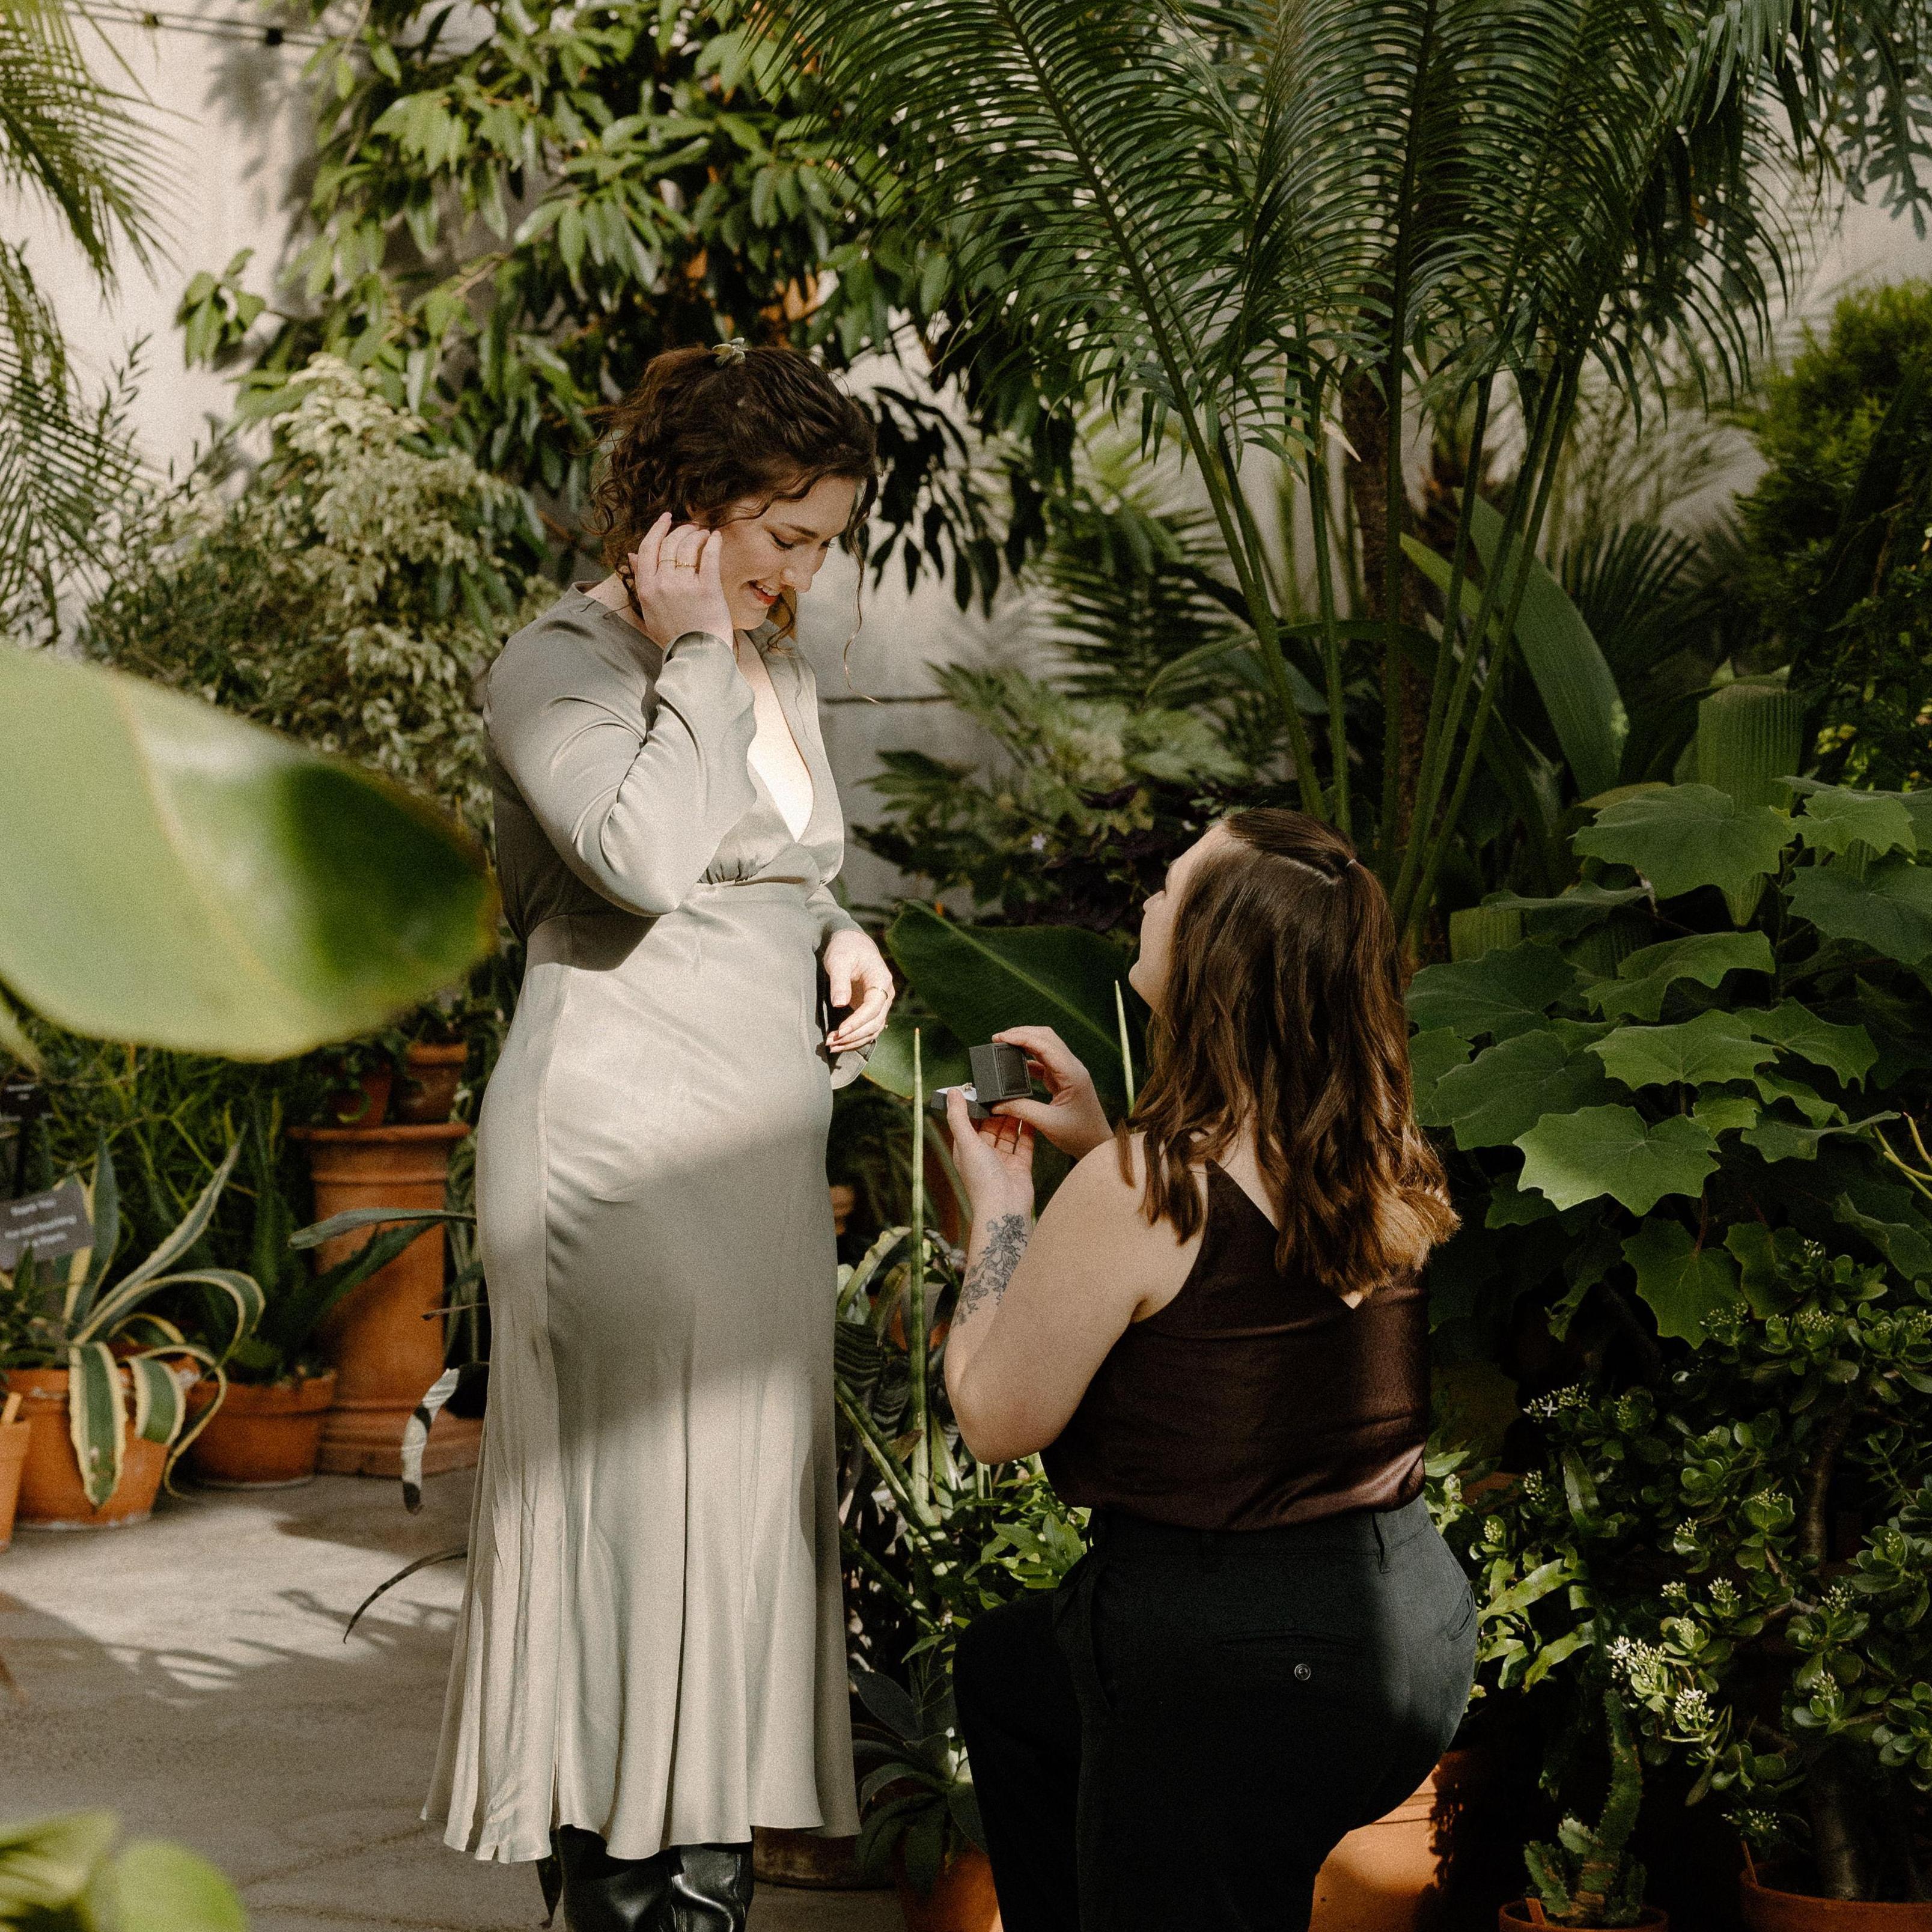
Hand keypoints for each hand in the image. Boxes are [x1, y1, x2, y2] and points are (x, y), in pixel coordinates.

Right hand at [629, 512, 733, 648]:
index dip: (657, 529)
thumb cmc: (674, 635)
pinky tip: (716, 538)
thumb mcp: (649, 609)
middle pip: (669, 543)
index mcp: (646, 588)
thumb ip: (641, 581)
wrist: (695, 656)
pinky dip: (713, 543)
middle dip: (681, 529)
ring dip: (697, 534)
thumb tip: (631, 555)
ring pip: (688, 546)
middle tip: (693, 527)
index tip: (666, 519)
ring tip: (706, 534)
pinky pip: (709, 557)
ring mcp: (684, 586)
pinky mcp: (707, 590)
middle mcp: (662, 584)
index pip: (647, 548)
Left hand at [824, 928, 894, 1052]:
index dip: (858, 1021)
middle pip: (875, 1023)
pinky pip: (868, 1030)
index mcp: (881, 980)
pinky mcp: (871, 1010)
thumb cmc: (845, 949)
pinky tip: (838, 1043)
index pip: (873, 1006)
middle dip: (853, 1035)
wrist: (853, 945)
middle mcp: (885, 994)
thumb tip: (839, 1004)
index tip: (840, 1031)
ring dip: (853, 1041)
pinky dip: (855, 1039)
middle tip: (830, 1041)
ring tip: (831, 1046)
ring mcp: (880, 1004)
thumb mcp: (838, 960)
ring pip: (873, 1030)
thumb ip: (839, 981)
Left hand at [946, 1087, 1035, 1220]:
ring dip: (1013, 1117)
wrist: (1005, 1209)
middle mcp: (984, 1154)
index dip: (975, 1106)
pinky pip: (1025, 1143)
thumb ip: (958, 1117)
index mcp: (966, 1149)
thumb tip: (951, 1092)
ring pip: (1008, 1132)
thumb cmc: (981, 1181)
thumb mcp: (966, 1143)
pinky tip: (1032, 1115)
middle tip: (1005, 1091)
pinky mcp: (1020, 1165)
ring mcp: (1003, 1160)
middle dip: (997, 1110)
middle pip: (991, 1125)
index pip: (969, 1122)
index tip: (982, 1088)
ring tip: (1020, 1099)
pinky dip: (1028, 1130)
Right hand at [985, 1025, 1110, 1159]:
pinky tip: (1013, 1063)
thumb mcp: (1047, 1123)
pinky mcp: (1063, 1078)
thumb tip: (996, 1103)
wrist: (1097, 1144)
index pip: (1045, 1045)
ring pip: (1045, 1046)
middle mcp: (1072, 1067)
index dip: (1021, 1037)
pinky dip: (1027, 1058)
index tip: (1000, 1037)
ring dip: (1024, 1042)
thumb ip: (1021, 1110)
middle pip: (1046, 1037)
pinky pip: (1043, 1061)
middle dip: (1021, 1033)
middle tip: (998, 1038)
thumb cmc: (1079, 1134)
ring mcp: (1068, 1071)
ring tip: (1002, 1046)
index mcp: (1072, 1074)